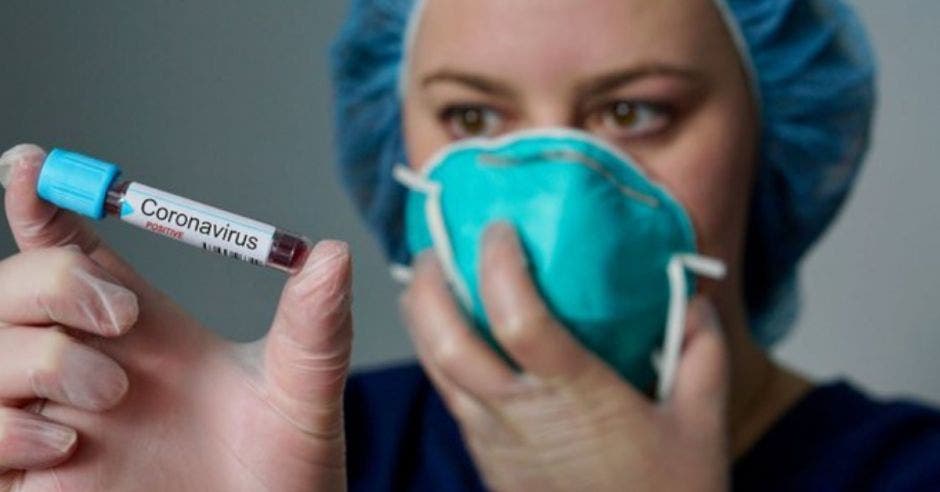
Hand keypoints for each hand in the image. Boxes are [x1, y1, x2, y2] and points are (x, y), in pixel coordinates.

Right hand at [0, 144, 352, 490]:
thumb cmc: (287, 474)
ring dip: (32, 360)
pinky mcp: (32, 485)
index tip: (34, 167)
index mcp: (145, 333)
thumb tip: (333, 253)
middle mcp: (89, 368)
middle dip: (48, 282)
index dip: (43, 204)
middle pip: (11, 291)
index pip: (73, 252)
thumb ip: (314, 328)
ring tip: (109, 397)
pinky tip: (64, 448)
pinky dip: (2, 431)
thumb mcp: (303, 397)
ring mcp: (53, 426)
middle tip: (120, 314)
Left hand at [401, 223, 728, 490]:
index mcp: (577, 399)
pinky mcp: (485, 459)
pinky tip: (450, 332)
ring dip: (421, 317)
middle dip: (429, 284)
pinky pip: (447, 396)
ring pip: (435, 370)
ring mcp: (494, 441)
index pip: (521, 318)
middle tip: (434, 244)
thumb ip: (702, 349)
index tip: (500, 227)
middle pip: (447, 343)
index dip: (500, 263)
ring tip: (428, 276)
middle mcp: (521, 417)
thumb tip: (690, 296)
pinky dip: (437, 354)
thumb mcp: (702, 422)